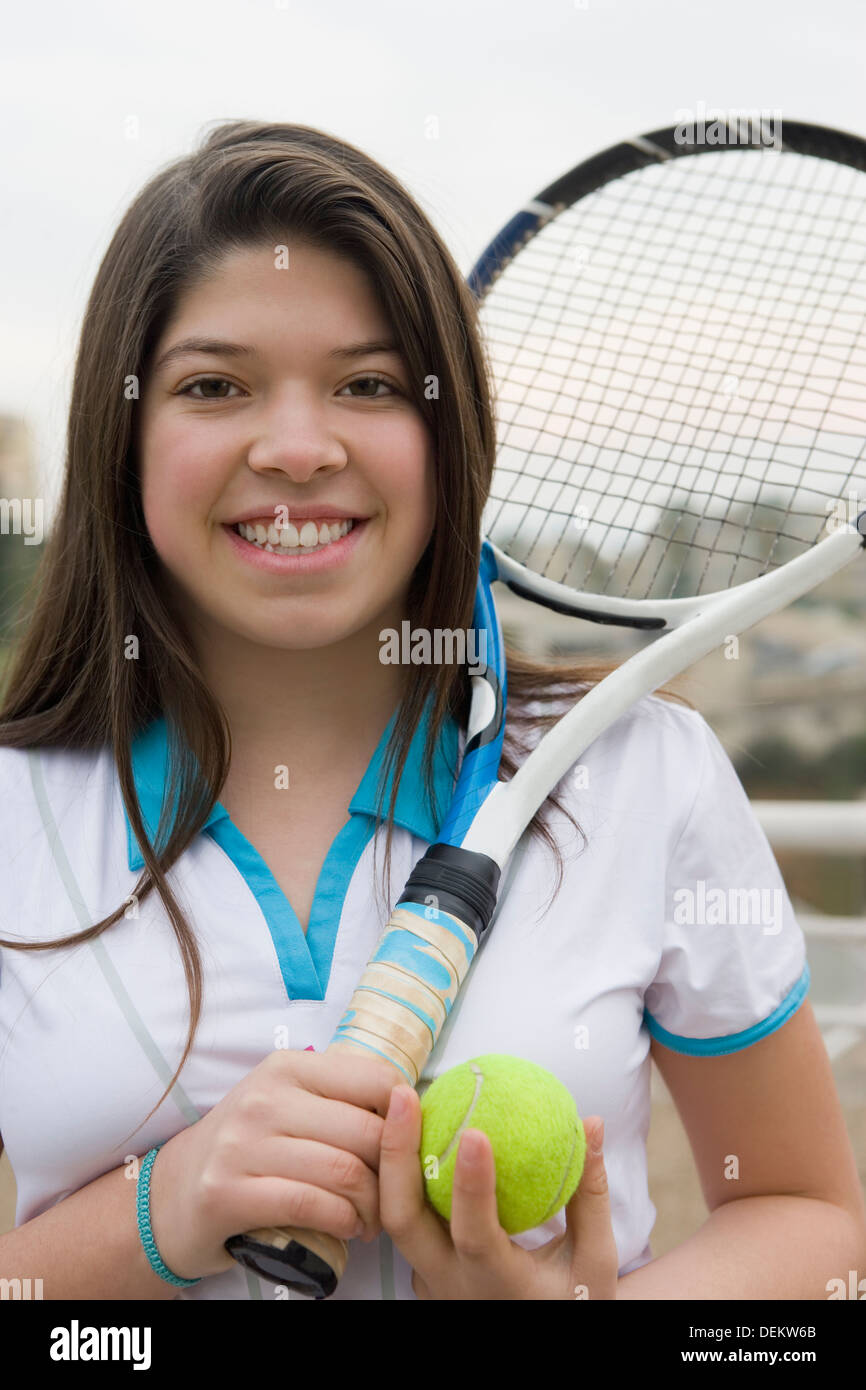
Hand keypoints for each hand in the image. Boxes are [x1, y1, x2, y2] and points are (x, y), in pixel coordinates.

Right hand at [147, 1049, 397, 1279]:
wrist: (173, 1193)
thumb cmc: (249, 1147)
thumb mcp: (288, 1102)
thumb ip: (340, 1098)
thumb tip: (412, 1108)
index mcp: (288, 1067)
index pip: (376, 1079)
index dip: (404, 1118)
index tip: (406, 1146)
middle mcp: (264, 1098)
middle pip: (366, 1131)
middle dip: (394, 1171)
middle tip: (396, 1194)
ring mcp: (241, 1144)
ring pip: (344, 1171)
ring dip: (373, 1205)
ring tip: (374, 1217)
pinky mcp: (228, 1192)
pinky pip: (311, 1204)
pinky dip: (343, 1221)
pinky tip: (348, 1228)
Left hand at [379, 1084, 617, 1299]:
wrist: (543, 1339)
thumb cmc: (575, 1300)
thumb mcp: (596, 1258)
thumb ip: (591, 1194)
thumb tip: (592, 1123)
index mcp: (497, 1287)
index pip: (476, 1236)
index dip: (472, 1186)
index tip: (476, 1132)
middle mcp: (451, 1286)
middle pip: (404, 1220)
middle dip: (396, 1154)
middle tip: (405, 1095)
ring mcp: (429, 1281)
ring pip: (394, 1215)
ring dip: (392, 1156)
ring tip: (402, 1100)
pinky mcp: (422, 1272)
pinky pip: (405, 1216)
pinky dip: (403, 1173)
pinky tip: (413, 1128)